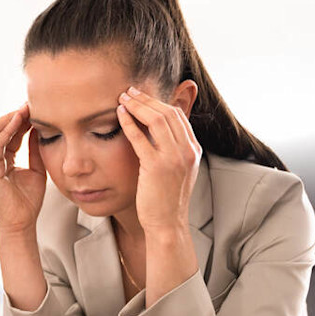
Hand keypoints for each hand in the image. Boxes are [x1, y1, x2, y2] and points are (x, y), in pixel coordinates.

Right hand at [0, 102, 47, 236]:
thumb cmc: (28, 202)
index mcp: (2, 159)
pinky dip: (6, 131)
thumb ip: (35, 150)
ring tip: (24, 108)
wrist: (21, 224)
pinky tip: (18, 121)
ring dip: (9, 118)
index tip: (36, 108)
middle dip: (15, 115)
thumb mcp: (37, 169)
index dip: (21, 119)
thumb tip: (39, 130)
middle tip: (30, 103)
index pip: (9, 133)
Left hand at [116, 86, 201, 233]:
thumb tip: (158, 131)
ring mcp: (174, 158)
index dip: (159, 102)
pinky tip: (120, 114)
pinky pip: (141, 137)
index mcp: (194, 150)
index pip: (178, 116)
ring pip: (157, 120)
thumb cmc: (167, 199)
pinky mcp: (156, 167)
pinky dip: (129, 122)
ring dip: (138, 105)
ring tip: (123, 98)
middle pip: (168, 113)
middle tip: (129, 91)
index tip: (142, 96)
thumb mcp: (178, 171)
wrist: (167, 224)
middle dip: (147, 98)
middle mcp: (187, 151)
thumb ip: (173, 150)